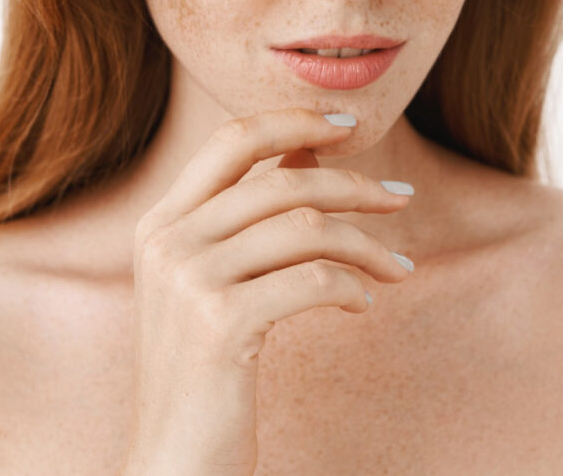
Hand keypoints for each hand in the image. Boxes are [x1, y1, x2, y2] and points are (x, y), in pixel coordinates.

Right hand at [120, 108, 414, 475]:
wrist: (173, 461)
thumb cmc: (203, 371)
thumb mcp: (214, 282)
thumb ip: (251, 217)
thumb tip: (311, 150)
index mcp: (160, 223)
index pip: (232, 140)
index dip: (293, 120)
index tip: (350, 124)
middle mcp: (167, 241)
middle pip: (283, 181)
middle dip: (354, 185)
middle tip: (402, 196)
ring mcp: (189, 280)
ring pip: (305, 227)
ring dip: (367, 244)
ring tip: (396, 268)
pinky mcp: (219, 323)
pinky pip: (312, 279)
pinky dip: (350, 286)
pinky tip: (362, 304)